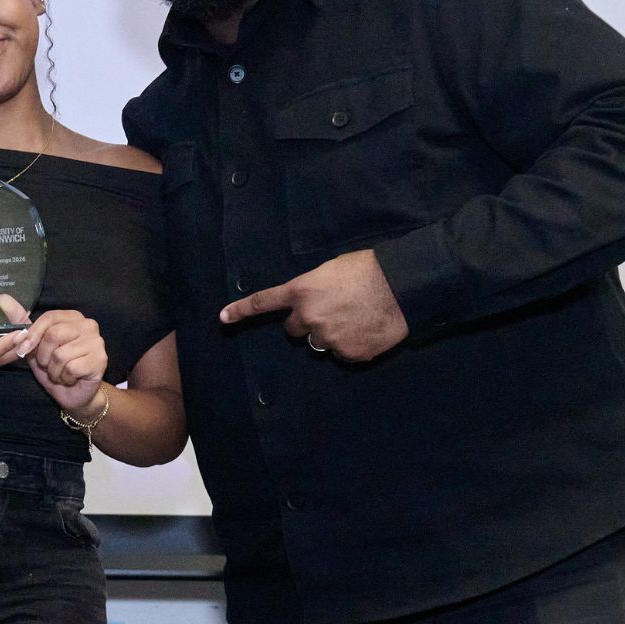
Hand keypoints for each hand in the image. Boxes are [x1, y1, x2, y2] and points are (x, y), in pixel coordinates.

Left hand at [0, 297, 105, 414]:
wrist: (74, 395)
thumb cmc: (54, 367)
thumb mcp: (34, 345)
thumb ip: (21, 323)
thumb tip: (2, 298)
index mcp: (73, 317)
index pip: (49, 317)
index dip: (33, 334)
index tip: (23, 350)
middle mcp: (88, 325)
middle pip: (54, 335)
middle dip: (43, 356)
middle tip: (47, 365)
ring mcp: (97, 341)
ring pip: (60, 355)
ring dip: (53, 370)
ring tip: (59, 373)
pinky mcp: (100, 359)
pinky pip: (71, 368)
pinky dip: (64, 378)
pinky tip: (69, 379)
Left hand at [219, 249, 408, 362]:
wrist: (402, 286)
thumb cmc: (368, 269)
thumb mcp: (330, 270)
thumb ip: (312, 289)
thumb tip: (310, 303)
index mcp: (301, 291)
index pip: (263, 303)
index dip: (241, 311)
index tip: (222, 318)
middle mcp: (308, 317)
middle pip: (293, 330)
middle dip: (306, 322)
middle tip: (331, 310)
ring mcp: (327, 338)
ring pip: (317, 343)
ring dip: (328, 334)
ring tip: (353, 317)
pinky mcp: (348, 354)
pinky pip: (342, 354)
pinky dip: (351, 345)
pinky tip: (366, 329)